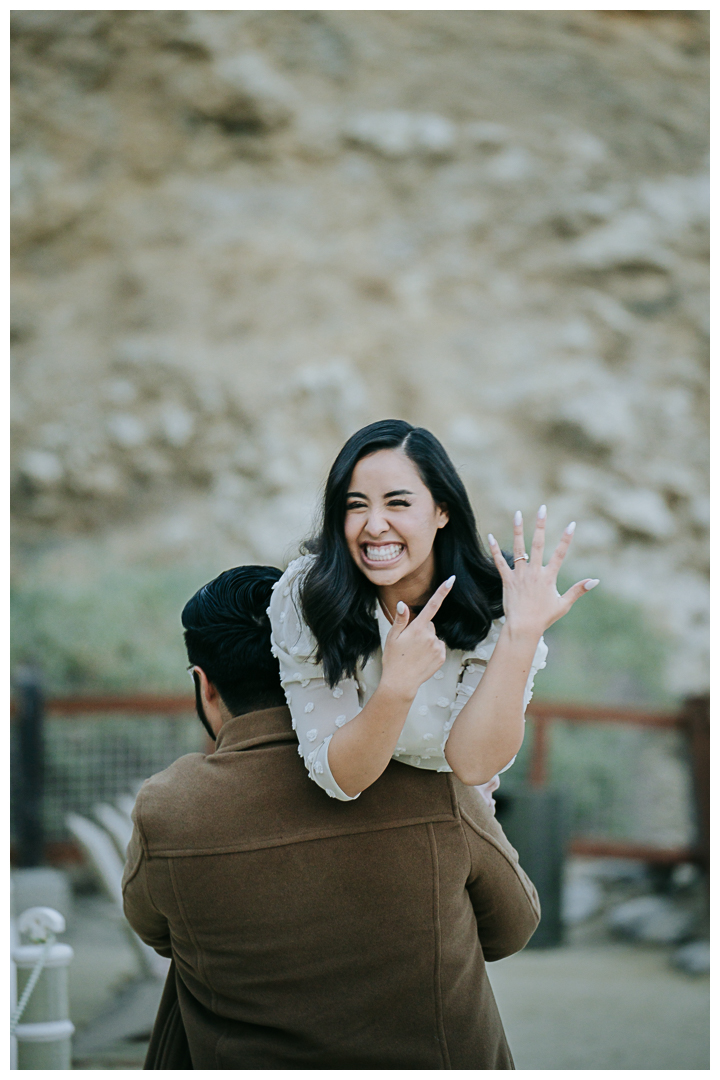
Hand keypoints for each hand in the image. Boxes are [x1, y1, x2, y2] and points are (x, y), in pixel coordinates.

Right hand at [380, 577, 454, 698]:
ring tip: (415, 653)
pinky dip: (432, 651)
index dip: (442, 591)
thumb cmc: (393, 659)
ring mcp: (437, 646)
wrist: (400, 682)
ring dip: (426, 642)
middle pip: (429, 625)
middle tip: (409, 643)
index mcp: (417, 628)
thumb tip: (402, 604)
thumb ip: (400, 620)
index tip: (451, 580)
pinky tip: (422, 659)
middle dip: (421, 630)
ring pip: (433, 637)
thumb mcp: (392, 637)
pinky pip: (438, 647)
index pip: (432, 605)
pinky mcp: (442, 656)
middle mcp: (430, 636)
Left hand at [487, 507, 598, 638]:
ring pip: (518, 548)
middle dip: (540, 525)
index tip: (571, 524)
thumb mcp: (564, 604)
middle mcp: (534, 572)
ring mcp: (520, 575)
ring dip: (517, 530)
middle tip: (542, 508)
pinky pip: (499, 562)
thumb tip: (595, 580)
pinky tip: (490, 535)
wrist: (523, 627)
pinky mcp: (507, 580)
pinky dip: (494, 549)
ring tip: (517, 514)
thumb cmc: (544, 617)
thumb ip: (578, 590)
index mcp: (548, 577)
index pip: (560, 554)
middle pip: (538, 544)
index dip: (566, 539)